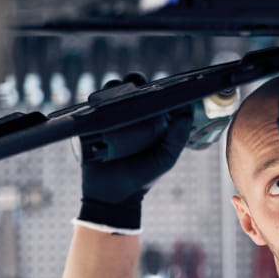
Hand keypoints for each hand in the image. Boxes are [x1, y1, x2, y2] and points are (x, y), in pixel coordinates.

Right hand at [78, 78, 193, 230]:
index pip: (154, 96)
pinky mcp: (91, 125)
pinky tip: (104, 100)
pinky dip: (97, 100)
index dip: (158, 87)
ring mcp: (110, 119)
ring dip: (115, 87)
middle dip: (134, 81)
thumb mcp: (166, 158)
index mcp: (150, 121)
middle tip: (138, 83)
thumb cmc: (143, 176)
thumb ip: (177, 138)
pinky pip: (92, 107)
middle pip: (130, 90)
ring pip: (110, 94)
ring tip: (121, 91)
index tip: (162, 82)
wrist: (113, 195)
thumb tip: (186, 112)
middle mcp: (130, 117)